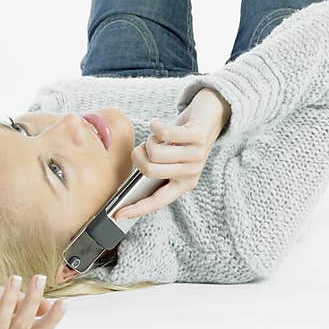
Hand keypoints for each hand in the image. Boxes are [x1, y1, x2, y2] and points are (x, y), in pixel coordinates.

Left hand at [0, 275, 66, 328]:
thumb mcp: (2, 295)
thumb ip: (21, 301)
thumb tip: (47, 303)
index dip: (50, 320)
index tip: (62, 303)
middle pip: (21, 328)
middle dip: (32, 302)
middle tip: (38, 279)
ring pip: (0, 327)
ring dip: (9, 303)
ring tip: (14, 278)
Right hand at [114, 87, 230, 220]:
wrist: (211, 114)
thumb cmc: (184, 138)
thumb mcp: (172, 159)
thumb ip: (158, 167)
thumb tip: (138, 169)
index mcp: (183, 184)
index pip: (157, 202)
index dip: (137, 209)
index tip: (117, 214)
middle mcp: (191, 173)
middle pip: (149, 171)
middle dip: (138, 156)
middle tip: (145, 147)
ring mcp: (196, 156)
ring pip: (154, 152)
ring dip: (150, 139)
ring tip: (159, 135)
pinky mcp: (197, 137)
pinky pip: (163, 133)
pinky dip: (154, 125)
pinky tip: (158, 123)